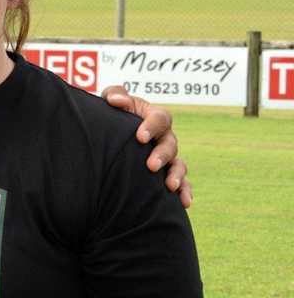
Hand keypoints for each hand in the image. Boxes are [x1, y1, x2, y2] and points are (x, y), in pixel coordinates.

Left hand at [102, 86, 191, 208]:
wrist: (112, 136)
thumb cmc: (114, 115)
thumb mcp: (112, 102)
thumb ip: (114, 94)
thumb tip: (117, 101)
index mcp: (154, 118)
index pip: (160, 118)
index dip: (152, 127)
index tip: (139, 137)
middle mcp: (165, 137)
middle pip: (170, 144)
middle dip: (162, 155)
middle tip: (151, 166)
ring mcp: (168, 157)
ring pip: (179, 165)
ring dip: (177, 175)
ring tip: (169, 186)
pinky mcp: (167, 174)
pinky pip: (182, 183)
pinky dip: (185, 192)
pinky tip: (184, 202)